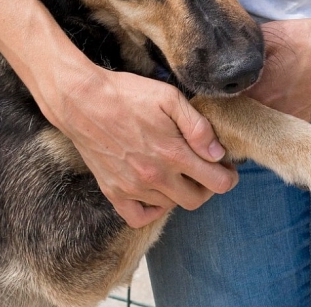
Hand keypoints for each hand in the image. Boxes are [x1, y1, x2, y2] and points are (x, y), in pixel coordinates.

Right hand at [31, 49, 238, 228]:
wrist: (82, 101)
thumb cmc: (127, 94)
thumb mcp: (169, 98)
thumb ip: (197, 127)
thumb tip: (218, 153)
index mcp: (173, 153)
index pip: (216, 182)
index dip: (228, 177)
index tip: (227, 168)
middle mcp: (155, 176)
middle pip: (196, 200)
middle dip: (209, 187)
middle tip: (206, 171)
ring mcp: (133, 187)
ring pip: (171, 206)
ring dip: (181, 193)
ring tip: (179, 173)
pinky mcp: (113, 192)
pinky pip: (139, 217)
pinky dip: (152, 210)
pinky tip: (156, 192)